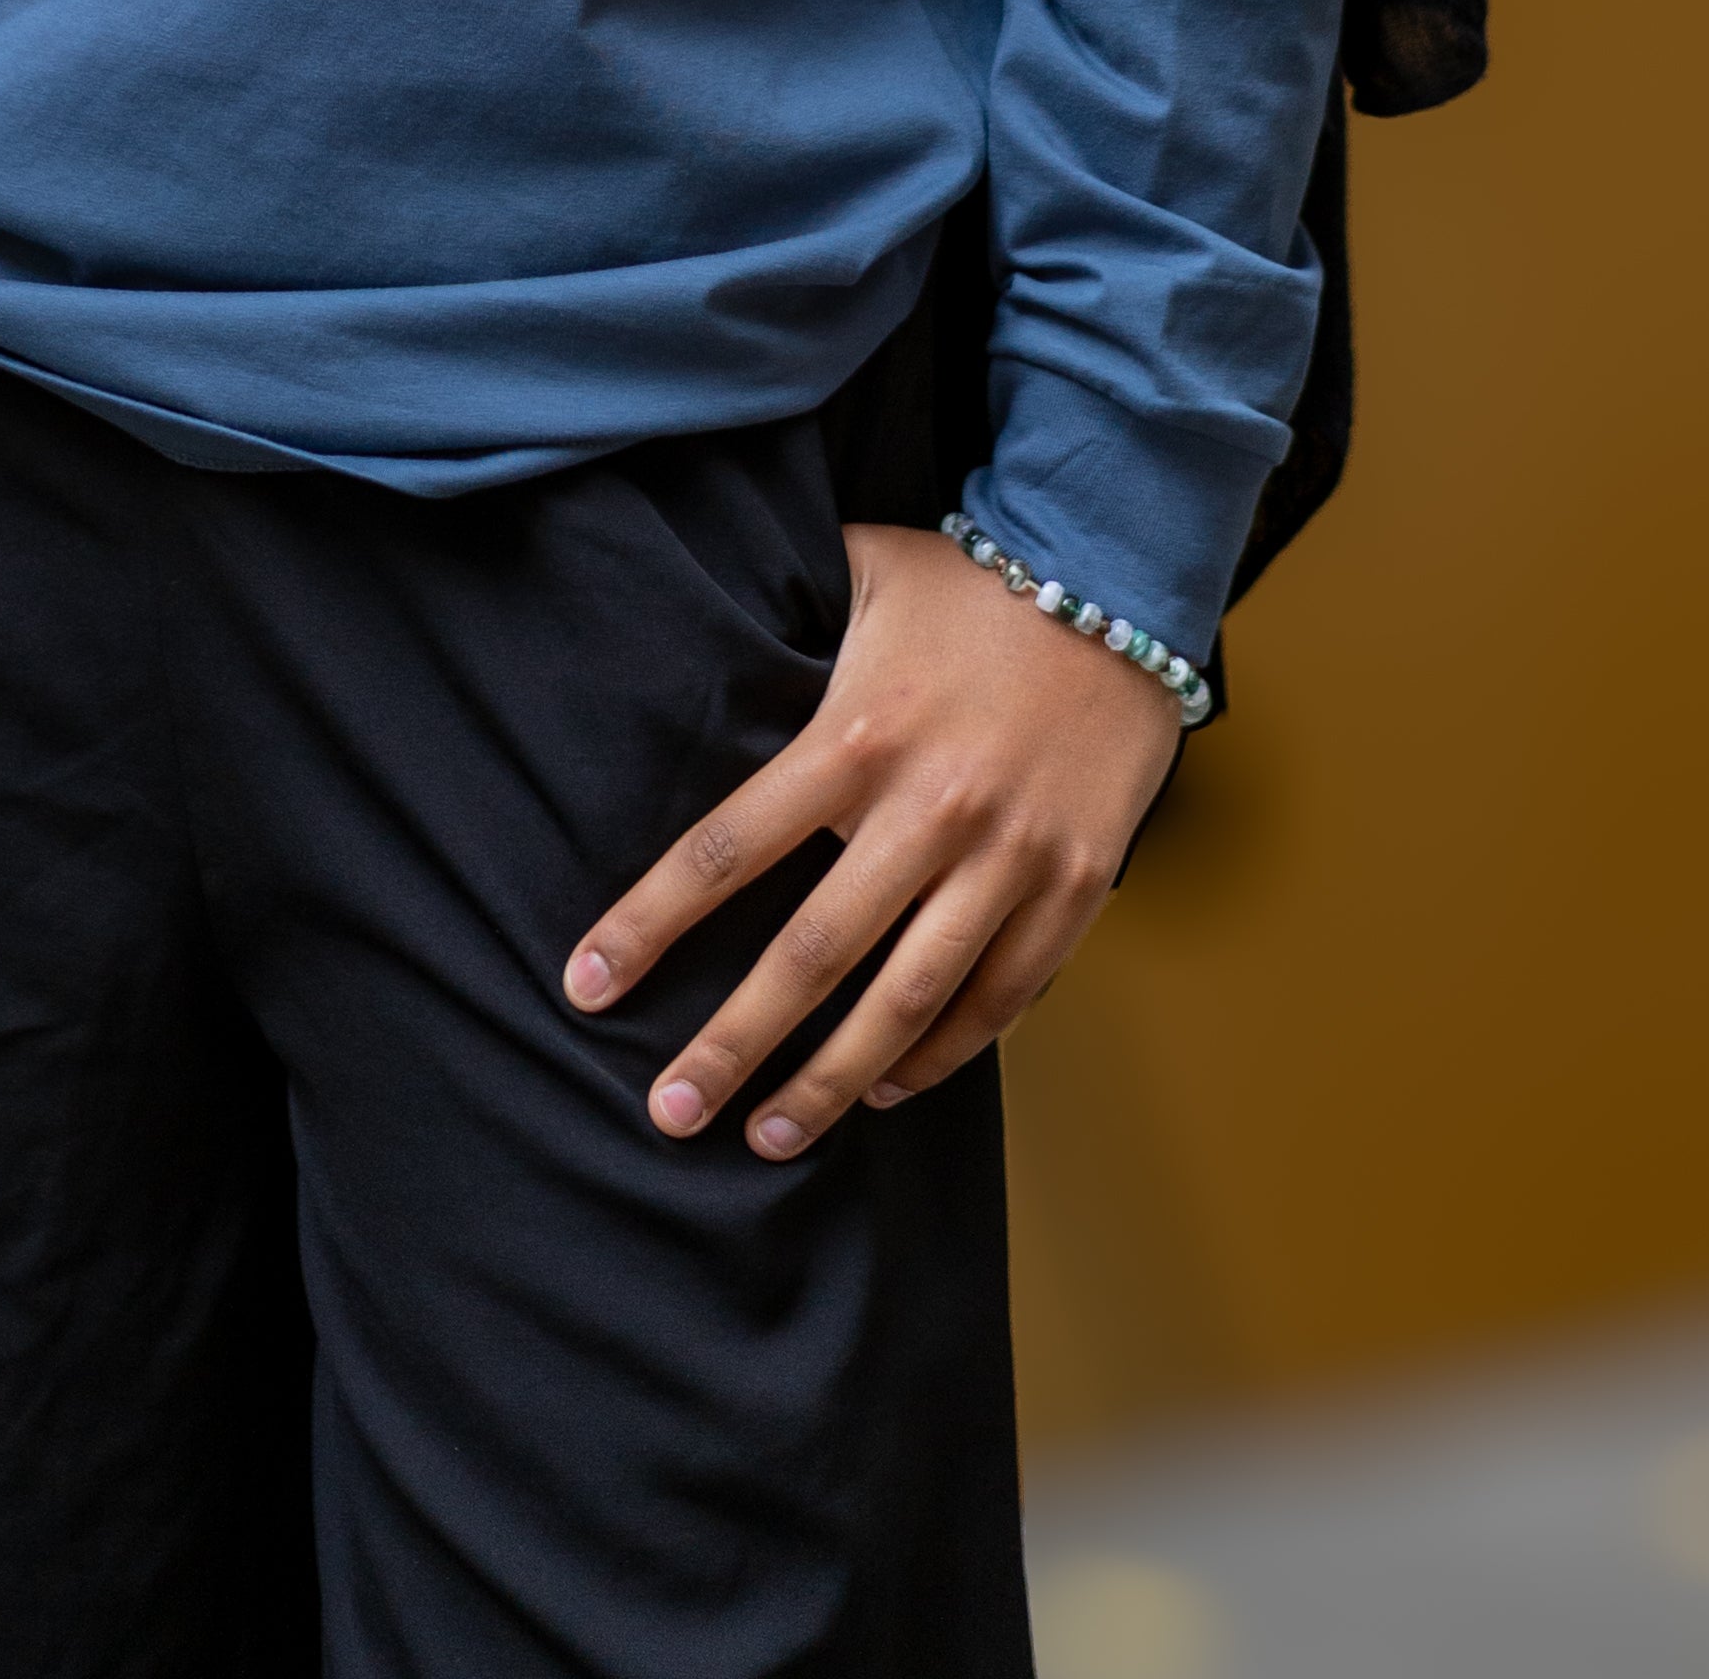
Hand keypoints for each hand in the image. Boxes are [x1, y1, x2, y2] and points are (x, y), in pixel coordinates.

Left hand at [562, 520, 1181, 1156]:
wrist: (1121, 577)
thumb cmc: (972, 582)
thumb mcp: (862, 570)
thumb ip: (783, 612)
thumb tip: (695, 614)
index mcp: (859, 733)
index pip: (730, 847)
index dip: (651, 922)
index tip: (587, 987)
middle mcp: (929, 806)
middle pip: (812, 954)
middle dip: (733, 1045)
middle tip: (669, 1114)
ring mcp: (1008, 855)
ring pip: (906, 1000)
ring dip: (830, 1081)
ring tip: (766, 1138)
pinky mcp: (1073, 886)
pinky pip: (998, 997)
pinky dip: (939, 1055)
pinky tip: (883, 1089)